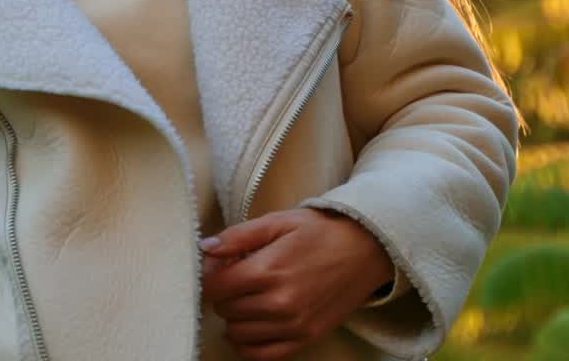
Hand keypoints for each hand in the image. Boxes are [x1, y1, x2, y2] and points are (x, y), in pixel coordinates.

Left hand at [199, 207, 394, 360]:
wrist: (363, 250)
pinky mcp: (305, 340)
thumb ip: (238, 237)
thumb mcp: (277, 222)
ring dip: (234, 316)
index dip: (208, 275)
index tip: (216, 265)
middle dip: (223, 292)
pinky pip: (262, 356)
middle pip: (225, 309)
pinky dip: (248, 344)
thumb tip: (204, 248)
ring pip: (238, 333)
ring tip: (247, 295)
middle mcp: (278, 303)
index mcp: (268, 270)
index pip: (214, 286)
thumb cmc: (319, 231)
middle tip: (236, 275)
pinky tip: (251, 325)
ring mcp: (293, 326)